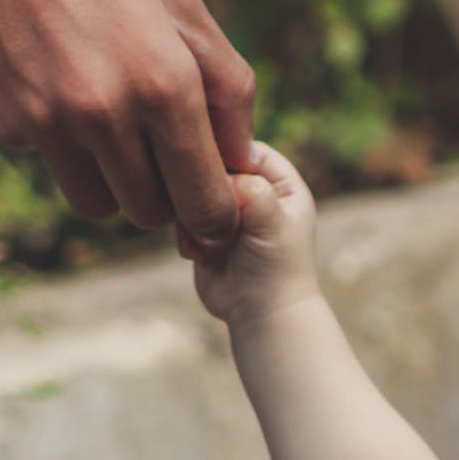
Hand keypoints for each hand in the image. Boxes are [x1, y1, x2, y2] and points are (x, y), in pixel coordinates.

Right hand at [0, 0, 255, 263]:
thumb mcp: (186, 6)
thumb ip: (228, 90)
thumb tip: (243, 162)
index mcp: (165, 84)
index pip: (205, 203)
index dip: (216, 216)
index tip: (215, 208)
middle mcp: (105, 112)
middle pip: (151, 214)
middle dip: (164, 196)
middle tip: (161, 156)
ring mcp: (47, 121)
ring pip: (99, 206)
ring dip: (112, 183)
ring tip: (111, 127)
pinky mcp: (3, 122)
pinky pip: (49, 166)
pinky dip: (61, 145)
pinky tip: (57, 88)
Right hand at [187, 143, 320, 326]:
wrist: (262, 315)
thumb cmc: (276, 268)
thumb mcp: (270, 217)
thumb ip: (246, 183)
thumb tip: (209, 167)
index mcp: (280, 181)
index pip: (242, 144)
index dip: (223, 152)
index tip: (209, 169)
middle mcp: (253, 191)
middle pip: (211, 164)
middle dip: (203, 187)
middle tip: (210, 214)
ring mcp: (225, 210)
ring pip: (189, 188)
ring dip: (190, 213)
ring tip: (206, 241)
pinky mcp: (202, 229)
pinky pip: (179, 215)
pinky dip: (183, 232)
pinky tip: (195, 253)